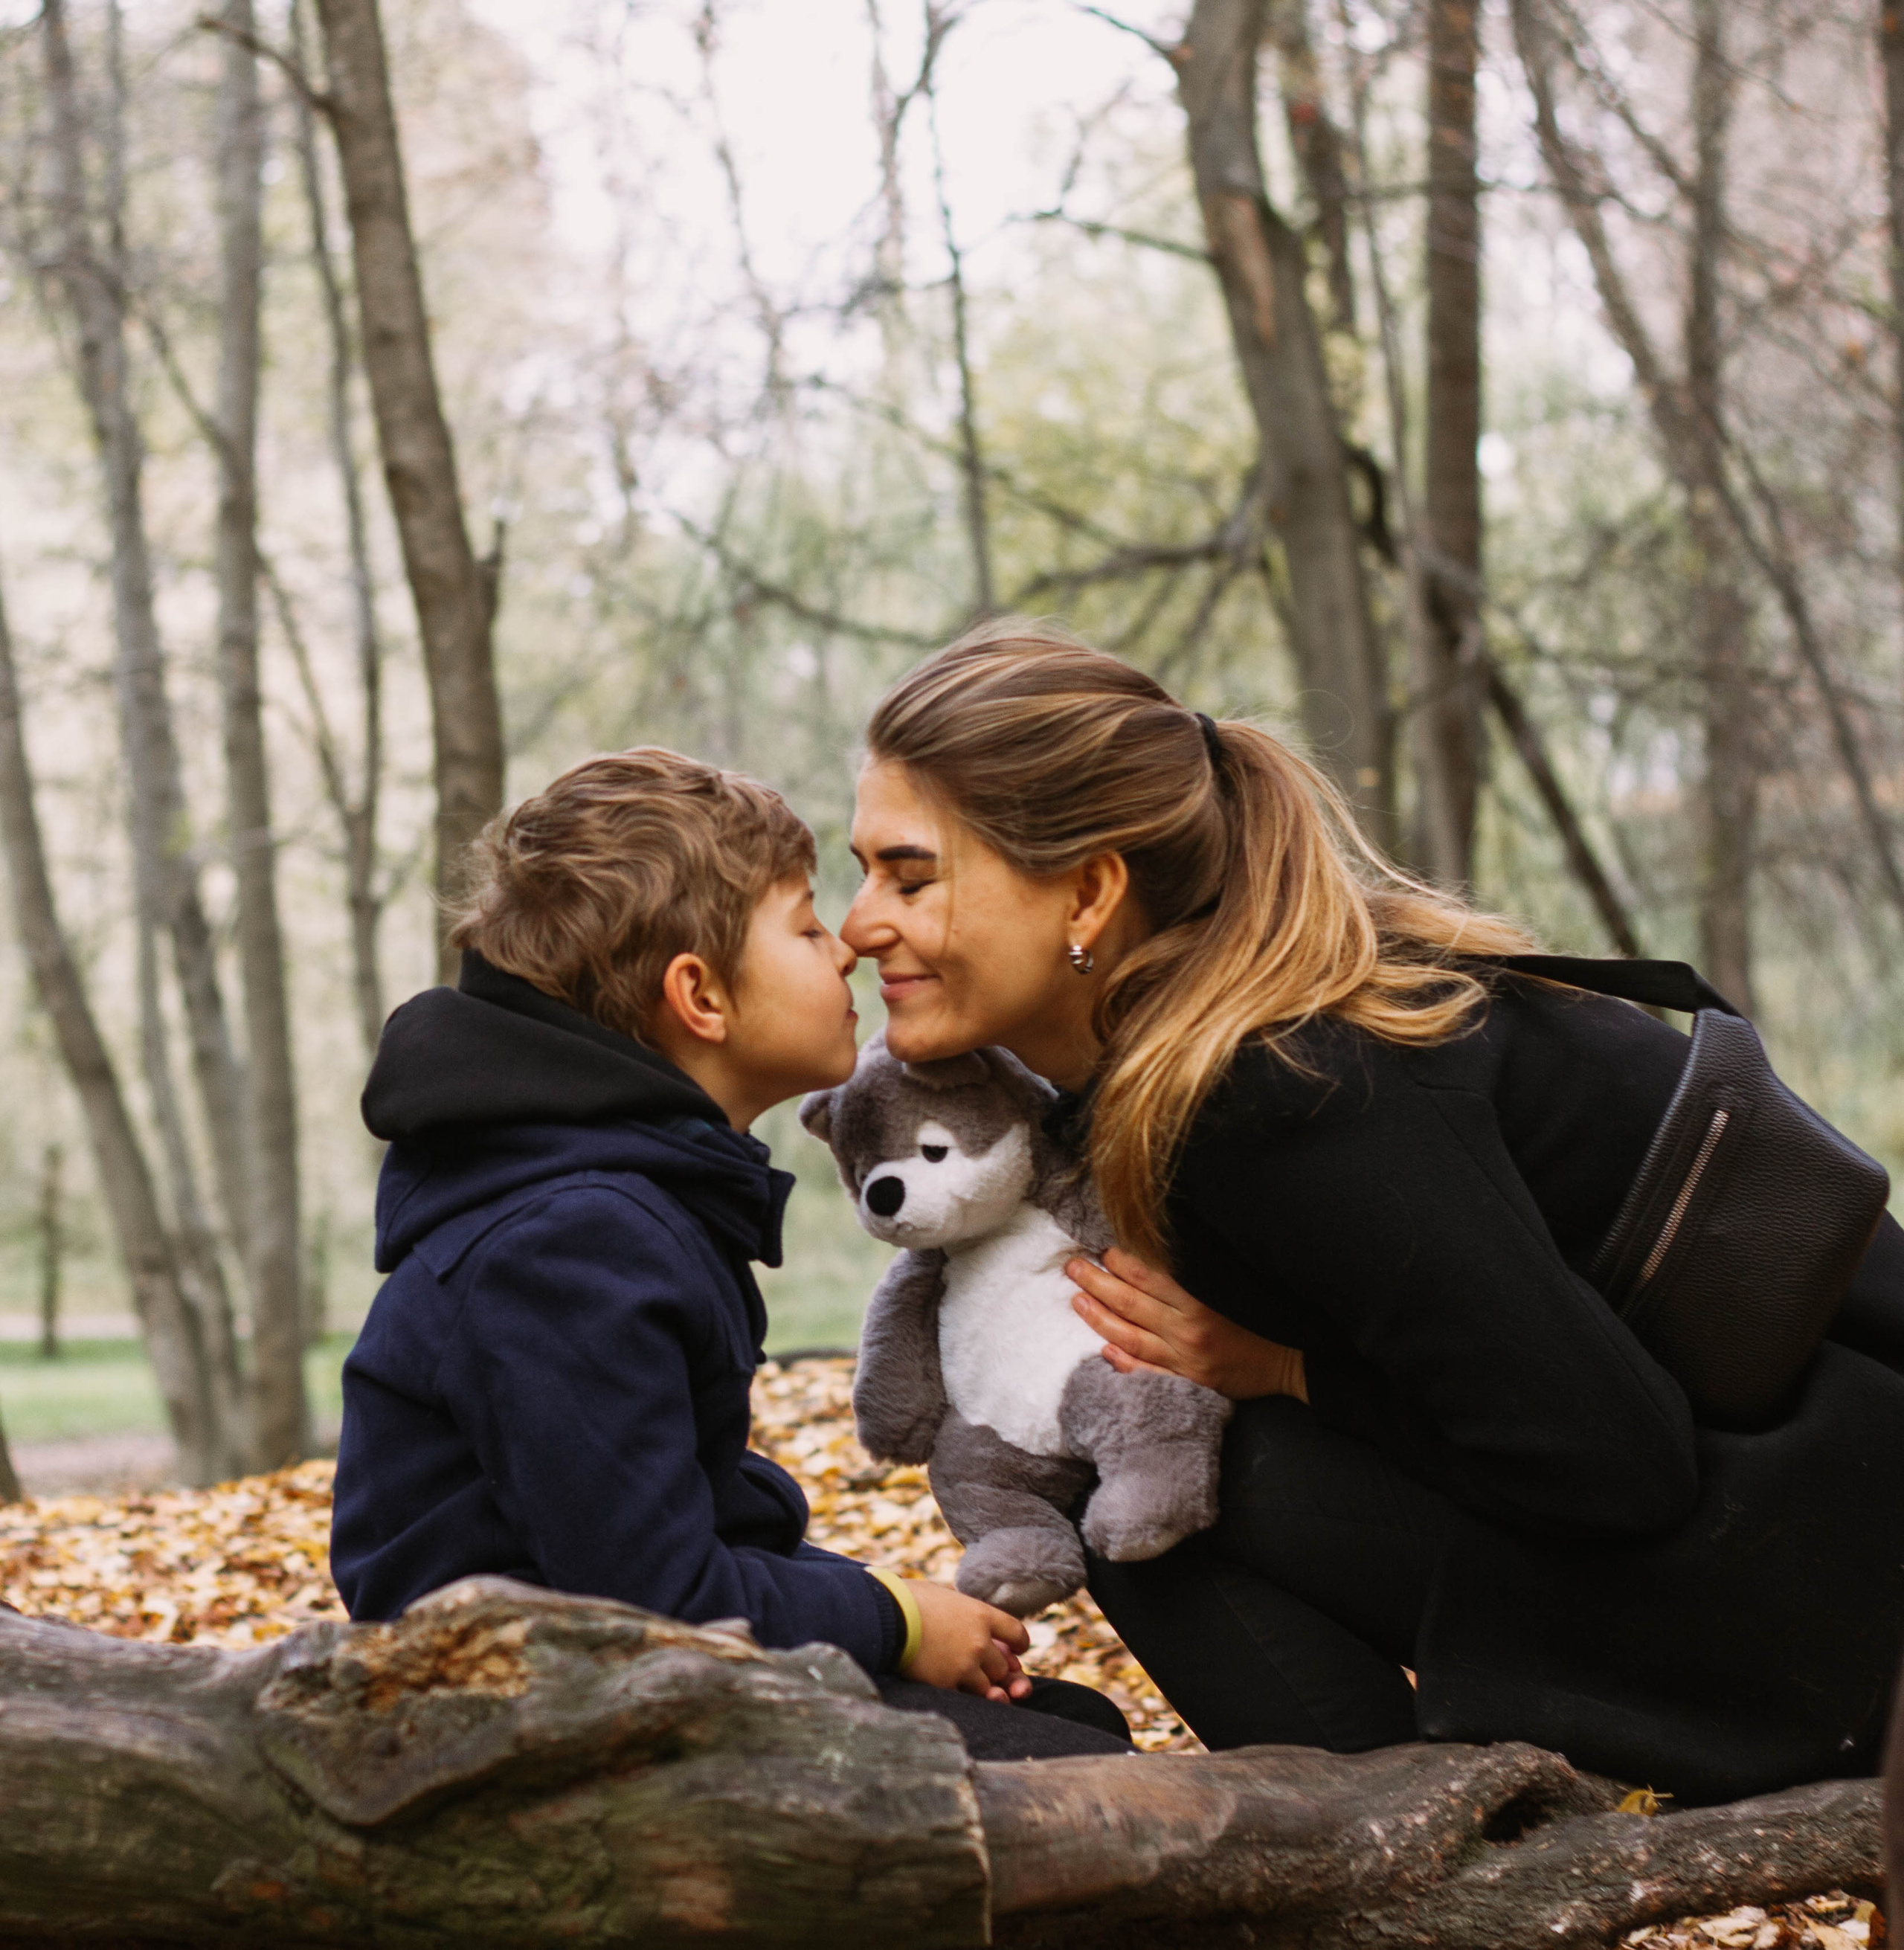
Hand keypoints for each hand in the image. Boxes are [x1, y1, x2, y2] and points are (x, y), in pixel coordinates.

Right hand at [904, 1579, 1032, 1700]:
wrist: (884, 1614)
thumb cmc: (909, 1598)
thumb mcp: (945, 1595)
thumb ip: (964, 1610)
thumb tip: (970, 1618)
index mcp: (981, 1614)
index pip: (1017, 1634)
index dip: (1018, 1645)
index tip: (1015, 1651)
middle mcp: (980, 1642)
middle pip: (1003, 1667)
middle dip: (996, 1671)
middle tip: (982, 1669)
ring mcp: (965, 1666)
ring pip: (987, 1688)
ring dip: (978, 1686)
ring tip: (962, 1678)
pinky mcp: (946, 1684)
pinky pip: (965, 1699)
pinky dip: (960, 1696)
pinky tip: (949, 1687)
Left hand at [1067, 1247, 1307, 1402]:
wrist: (1289, 1362)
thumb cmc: (1262, 1318)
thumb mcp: (1233, 1287)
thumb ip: (1197, 1274)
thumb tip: (1158, 1251)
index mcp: (1201, 1302)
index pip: (1151, 1277)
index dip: (1122, 1262)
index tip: (1103, 1249)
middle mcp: (1189, 1331)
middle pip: (1132, 1304)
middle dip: (1098, 1283)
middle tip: (1073, 1267)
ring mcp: (1184, 1361)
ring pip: (1131, 1338)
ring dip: (1099, 1318)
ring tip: (1077, 1300)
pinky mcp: (1186, 1383)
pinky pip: (1147, 1374)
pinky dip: (1123, 1362)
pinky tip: (1102, 1350)